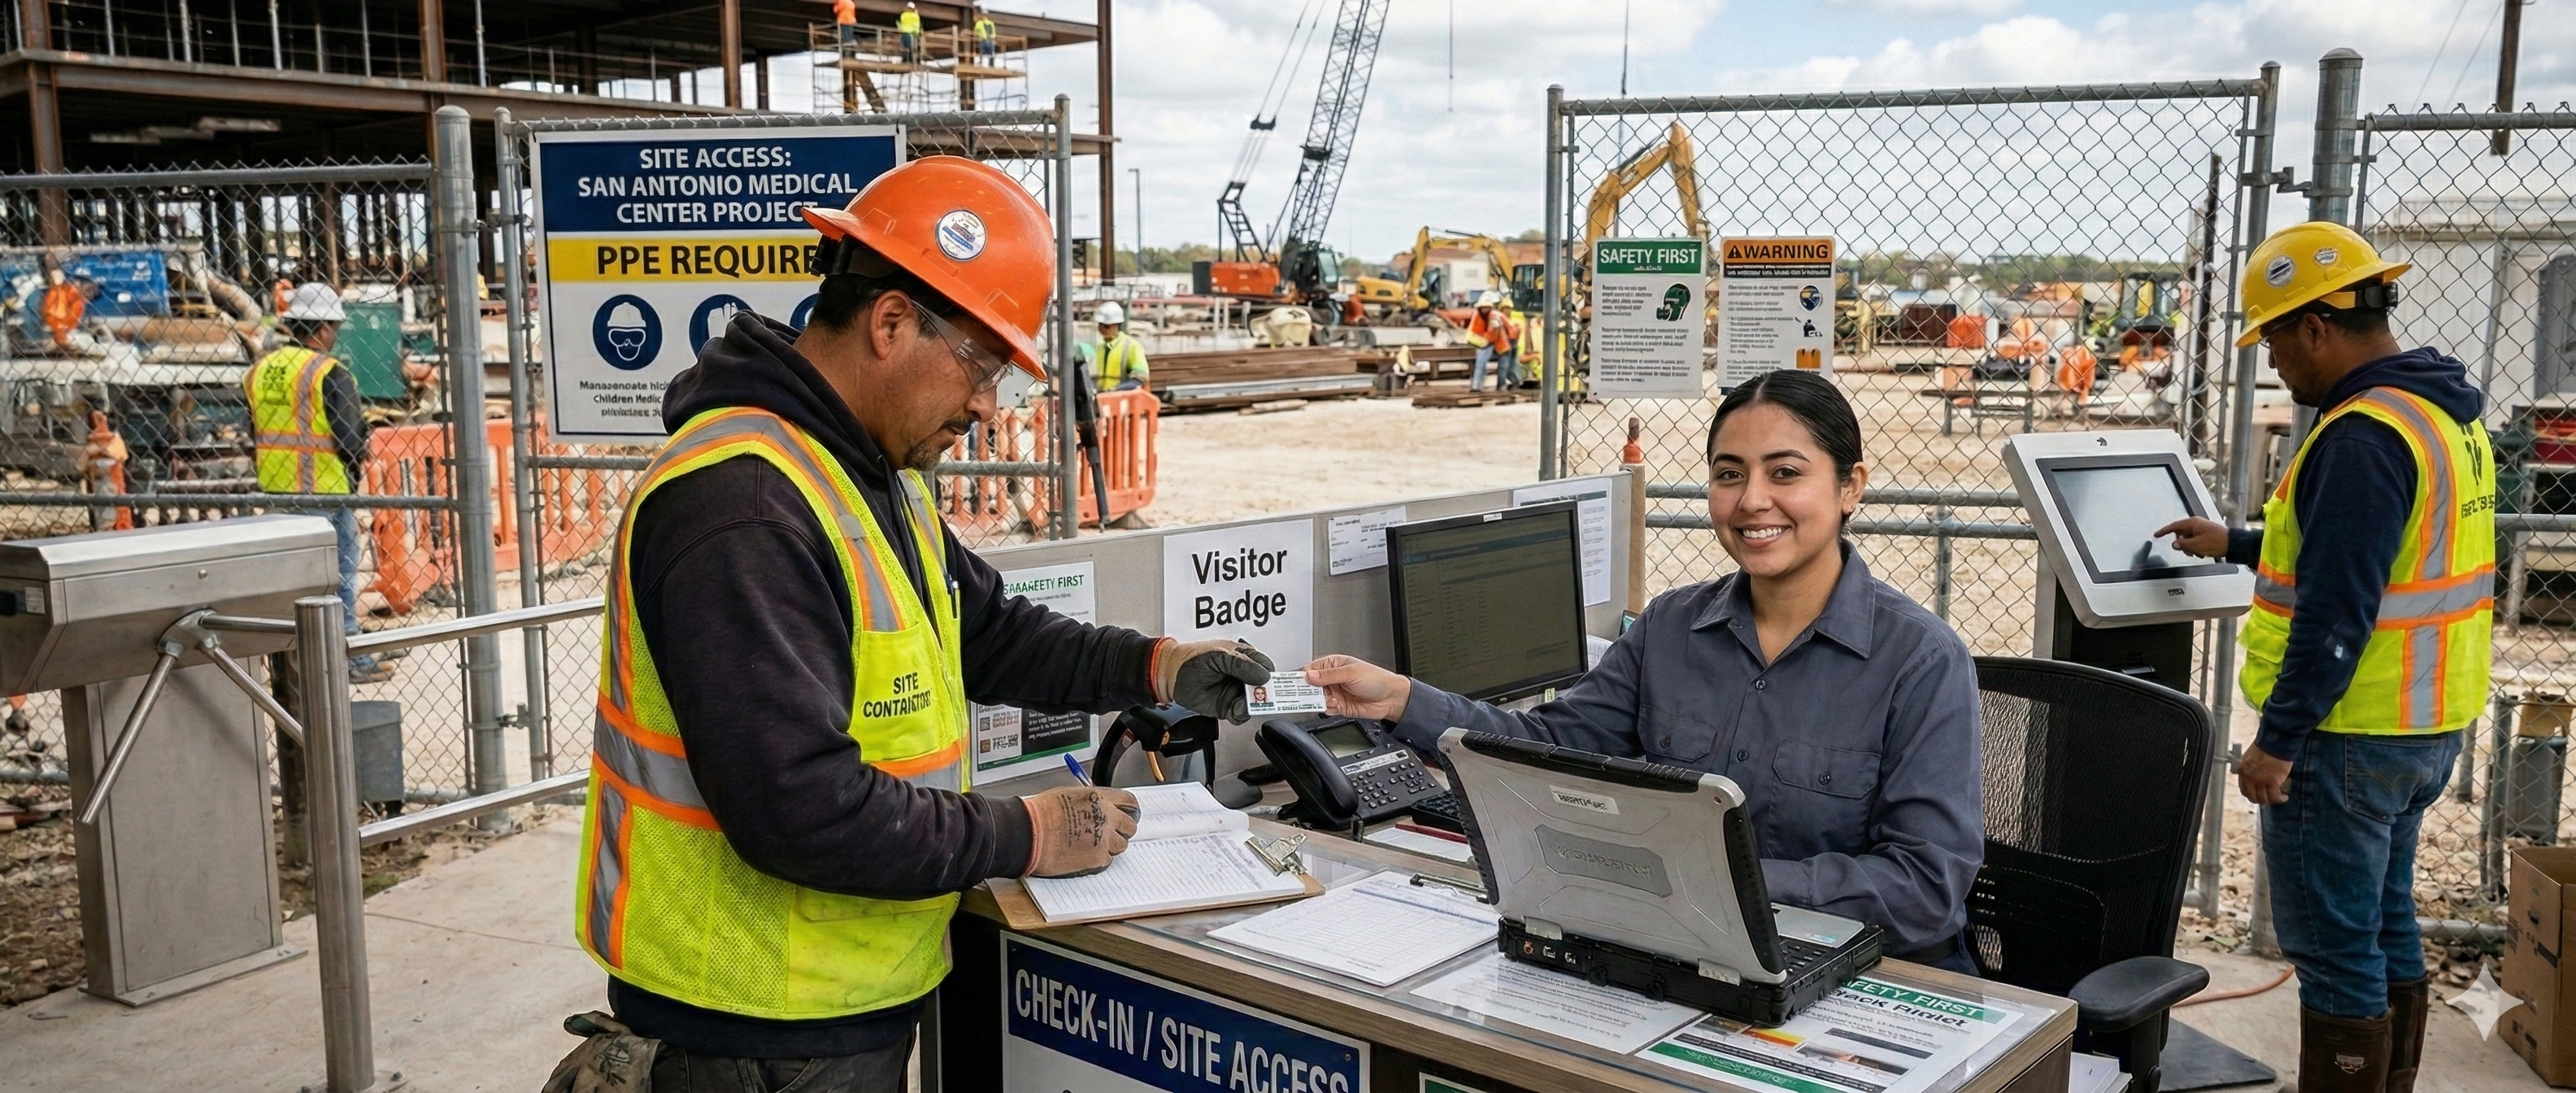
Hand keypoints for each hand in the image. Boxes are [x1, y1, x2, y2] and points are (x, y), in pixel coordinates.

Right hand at [1021, 786, 1139, 876]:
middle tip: (1111, 834)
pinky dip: (1098, 859)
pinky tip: (1083, 855)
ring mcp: (1104, 838)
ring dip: (1111, 846)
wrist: (1028, 833)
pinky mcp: (1097, 858)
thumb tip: (1096, 807)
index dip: (1129, 810)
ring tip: (1092, 846)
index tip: (1127, 815)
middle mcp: (1106, 816)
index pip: (1129, 801)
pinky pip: (1108, 860)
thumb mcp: (1068, 795)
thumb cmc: (1040, 814)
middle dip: (1122, 830)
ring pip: (1121, 845)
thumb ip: (1089, 801)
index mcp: (1099, 797)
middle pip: (1130, 825)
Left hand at [1154, 639, 1274, 721]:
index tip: (1265, 682)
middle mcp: (1243, 676)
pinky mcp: (1227, 706)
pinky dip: (1241, 715)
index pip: (1266, 666)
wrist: (1172, 674)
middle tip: (1256, 696)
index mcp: (1244, 658)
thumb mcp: (1219, 655)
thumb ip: (1241, 664)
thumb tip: (1263, 677)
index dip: (1268, 675)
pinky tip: (1233, 710)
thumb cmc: (1193, 659)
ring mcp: (1236, 692)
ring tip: (1239, 704)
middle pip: (1264, 687)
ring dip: (1250, 706)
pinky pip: (1242, 715)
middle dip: (1262, 694)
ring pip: (1254, 703)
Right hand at [1303, 655, 1412, 721]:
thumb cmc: (1377, 679)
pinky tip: (1337, 706)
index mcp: (1333, 665)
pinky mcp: (1339, 706)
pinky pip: (1326, 709)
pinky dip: (1329, 709)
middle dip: (1308, 691)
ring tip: (1331, 700)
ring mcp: (1335, 693)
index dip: (1302, 676)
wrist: (1391, 698)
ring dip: (1321, 701)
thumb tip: (1310, 676)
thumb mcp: (1351, 673)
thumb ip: (1328, 675)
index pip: (1311, 669)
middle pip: (1310, 686)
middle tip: (1305, 695)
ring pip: (1317, 699)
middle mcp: (1332, 679)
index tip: (1293, 683)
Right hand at [2156, 517, 2230, 558]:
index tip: (2156, 535)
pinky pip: (2194, 541)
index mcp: (2192, 523)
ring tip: (2198, 553)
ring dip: (2190, 548)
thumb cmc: (2216, 542)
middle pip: (2180, 534)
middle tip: (2189, 551)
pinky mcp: (2205, 535)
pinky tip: (2202, 552)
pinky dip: (2196, 548)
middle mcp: (2195, 524)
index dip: (2164, 531)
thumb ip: (2183, 544)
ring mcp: (2200, 529)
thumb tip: (2174, 544)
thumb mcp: (2197, 545)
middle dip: (2182, 544)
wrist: (2233, 544)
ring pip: (2187, 540)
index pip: (2174, 526)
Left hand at [2236, 744, 2291, 805]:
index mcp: (2243, 770)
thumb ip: (2251, 768)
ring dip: (2271, 801)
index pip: (2244, 790)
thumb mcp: (2251, 757)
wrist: (2275, 742)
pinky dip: (2280, 799)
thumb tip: (2257, 777)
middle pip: (2252, 797)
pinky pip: (2274, 796)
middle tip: (2269, 799)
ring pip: (2263, 799)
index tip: (2259, 795)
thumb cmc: (2266, 746)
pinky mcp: (2272, 782)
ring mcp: (2260, 781)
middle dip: (2261, 800)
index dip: (2252, 795)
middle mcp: (2249, 777)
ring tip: (2279, 798)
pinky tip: (2285, 797)